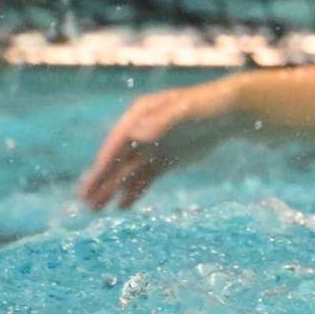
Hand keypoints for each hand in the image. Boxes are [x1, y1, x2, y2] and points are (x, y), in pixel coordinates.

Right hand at [75, 77, 249, 209]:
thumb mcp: (186, 110)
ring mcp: (152, 147)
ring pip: (128, 172)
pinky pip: (145, 179)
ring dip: (112, 190)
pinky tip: (121, 207)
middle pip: (117, 159)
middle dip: (101, 180)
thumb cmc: (208, 104)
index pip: (117, 141)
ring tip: (94, 210)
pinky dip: (133, 192)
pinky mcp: (166, 160)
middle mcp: (141, 131)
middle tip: (83, 202)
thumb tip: (136, 134)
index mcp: (141, 114)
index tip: (90, 182)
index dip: (103, 162)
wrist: (231, 111)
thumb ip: (162, 122)